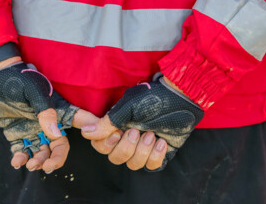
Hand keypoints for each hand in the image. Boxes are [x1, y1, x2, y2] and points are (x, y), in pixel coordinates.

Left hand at [0, 58, 97, 172]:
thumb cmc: (17, 78)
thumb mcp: (33, 91)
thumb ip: (45, 111)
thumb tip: (56, 134)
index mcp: (57, 111)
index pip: (79, 121)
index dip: (92, 130)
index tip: (100, 139)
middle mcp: (48, 123)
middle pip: (59, 146)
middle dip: (56, 159)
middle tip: (47, 167)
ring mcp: (33, 130)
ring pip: (42, 152)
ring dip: (39, 161)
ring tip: (30, 164)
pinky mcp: (17, 134)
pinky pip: (22, 151)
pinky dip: (21, 159)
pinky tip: (17, 162)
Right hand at [81, 74, 203, 170]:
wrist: (181, 98)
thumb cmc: (152, 98)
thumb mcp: (127, 108)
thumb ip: (107, 122)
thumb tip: (85, 133)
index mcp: (116, 126)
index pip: (100, 146)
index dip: (106, 144)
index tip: (117, 131)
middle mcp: (126, 138)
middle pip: (115, 159)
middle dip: (126, 147)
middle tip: (136, 130)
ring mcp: (142, 147)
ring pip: (133, 165)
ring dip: (142, 151)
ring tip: (151, 134)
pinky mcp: (158, 153)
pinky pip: (151, 166)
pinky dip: (156, 155)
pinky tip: (162, 141)